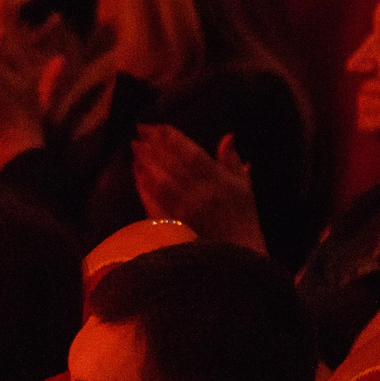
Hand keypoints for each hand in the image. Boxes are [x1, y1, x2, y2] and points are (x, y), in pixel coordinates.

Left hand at [130, 126, 268, 253]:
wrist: (237, 254)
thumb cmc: (243, 219)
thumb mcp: (244, 188)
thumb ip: (232, 162)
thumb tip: (227, 137)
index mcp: (219, 181)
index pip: (192, 153)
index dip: (173, 138)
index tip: (158, 126)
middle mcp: (201, 192)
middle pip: (173, 163)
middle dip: (154, 145)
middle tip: (139, 130)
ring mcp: (185, 208)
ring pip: (161, 180)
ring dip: (146, 162)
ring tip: (134, 147)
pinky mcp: (175, 223)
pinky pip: (156, 201)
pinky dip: (145, 185)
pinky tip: (137, 173)